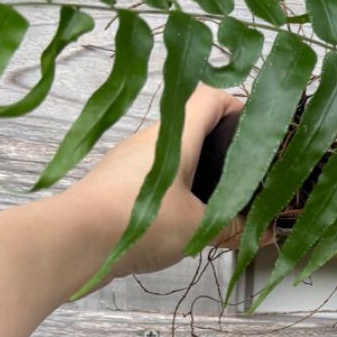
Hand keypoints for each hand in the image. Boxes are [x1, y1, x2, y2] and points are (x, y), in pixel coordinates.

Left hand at [70, 84, 243, 277]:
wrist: (75, 239)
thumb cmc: (138, 220)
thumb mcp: (198, 227)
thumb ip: (233, 229)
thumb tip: (261, 234)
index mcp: (176, 135)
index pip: (210, 97)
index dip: (235, 105)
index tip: (253, 130)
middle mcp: (151, 139)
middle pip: (191, 125)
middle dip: (218, 145)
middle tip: (240, 173)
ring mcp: (129, 159)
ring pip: (171, 153)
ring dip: (194, 170)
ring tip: (213, 202)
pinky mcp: (115, 181)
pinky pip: (152, 175)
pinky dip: (171, 188)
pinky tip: (180, 218)